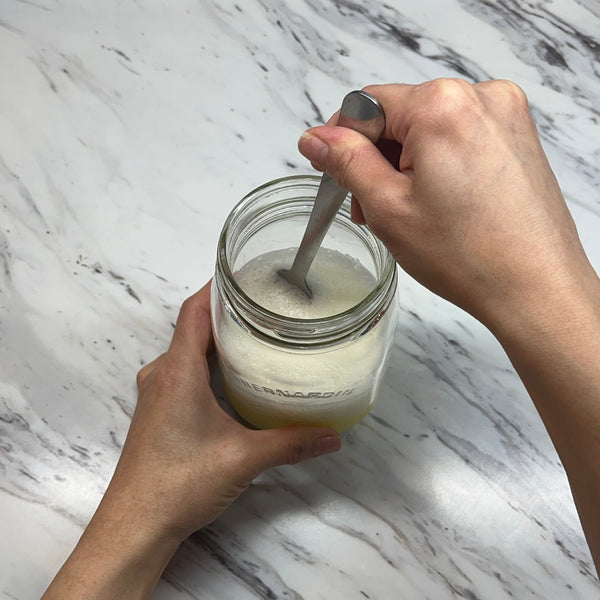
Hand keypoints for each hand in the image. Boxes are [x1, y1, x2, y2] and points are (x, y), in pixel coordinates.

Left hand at [43, 282, 340, 599]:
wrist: (134, 526)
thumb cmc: (179, 483)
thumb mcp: (242, 459)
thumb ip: (291, 443)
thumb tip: (334, 435)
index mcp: (178, 372)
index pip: (194, 311)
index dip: (218, 287)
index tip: (249, 273)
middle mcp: (163, 375)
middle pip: (193, 327)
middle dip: (228, 312)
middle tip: (267, 306)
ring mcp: (157, 394)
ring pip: (189, 352)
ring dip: (219, 340)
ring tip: (258, 336)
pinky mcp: (159, 412)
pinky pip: (185, 373)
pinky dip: (210, 364)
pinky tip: (236, 378)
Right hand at [298, 79, 595, 330]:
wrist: (534, 288)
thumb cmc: (468, 255)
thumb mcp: (387, 206)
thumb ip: (345, 162)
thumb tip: (315, 138)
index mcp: (442, 106)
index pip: (366, 105)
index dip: (342, 141)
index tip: (335, 175)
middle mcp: (480, 97)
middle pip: (399, 116)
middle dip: (377, 159)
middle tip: (371, 208)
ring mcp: (505, 115)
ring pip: (428, 129)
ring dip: (405, 165)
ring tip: (405, 212)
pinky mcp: (516, 137)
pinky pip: (458, 137)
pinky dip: (437, 164)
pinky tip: (437, 203)